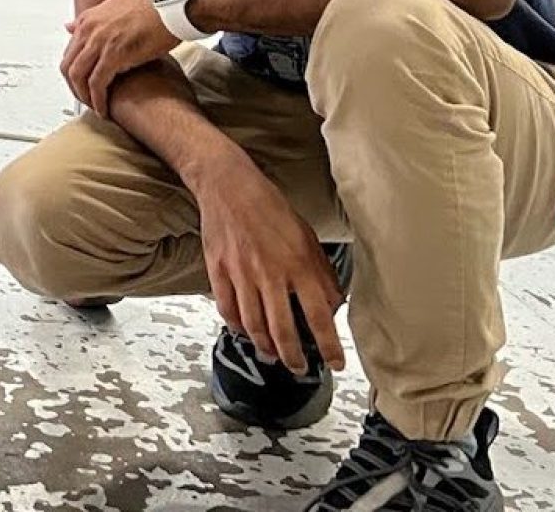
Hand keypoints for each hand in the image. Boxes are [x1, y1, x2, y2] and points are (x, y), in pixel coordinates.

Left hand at [62, 0, 179, 116]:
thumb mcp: (114, 6)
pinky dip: (98, 99)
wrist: (171, 8)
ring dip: (84, 96)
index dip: (73, 72)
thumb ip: (91, 19)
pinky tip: (104, 109)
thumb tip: (70, 26)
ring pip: (78, 76)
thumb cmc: (152, 8)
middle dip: (74, 87)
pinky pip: (97, 83)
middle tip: (84, 99)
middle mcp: (89, 30)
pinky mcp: (114, 55)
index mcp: (88, 19)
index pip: (70, 51)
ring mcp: (100, 42)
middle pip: (68, 65)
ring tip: (94, 107)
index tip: (80, 84)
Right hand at [195, 167, 345, 377]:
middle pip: (283, 329)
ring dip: (266, 347)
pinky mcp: (218, 272)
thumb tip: (332, 303)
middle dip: (294, 357)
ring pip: (254, 325)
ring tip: (274, 356)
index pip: (319, 315)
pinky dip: (237, 326)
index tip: (335, 363)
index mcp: (298, 264)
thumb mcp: (307, 237)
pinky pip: (228, 309)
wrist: (228, 186)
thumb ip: (320, 272)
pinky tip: (246, 332)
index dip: (329, 345)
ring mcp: (241, 274)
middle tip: (301, 368)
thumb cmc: (270, 207)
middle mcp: (270, 273)